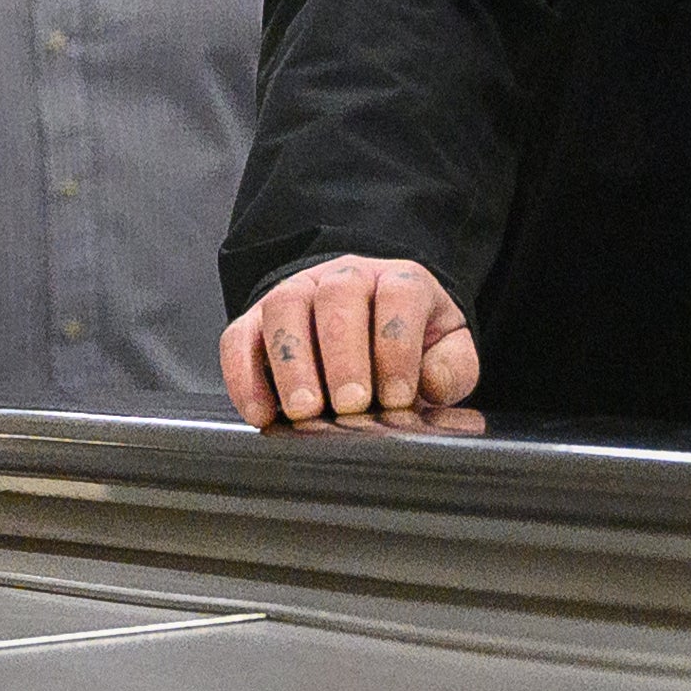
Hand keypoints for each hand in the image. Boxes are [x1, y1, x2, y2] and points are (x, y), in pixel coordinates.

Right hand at [220, 256, 477, 425]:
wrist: (368, 325)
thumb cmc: (411, 345)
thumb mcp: (447, 351)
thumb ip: (451, 366)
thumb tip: (431, 383)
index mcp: (399, 280)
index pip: (399, 296)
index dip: (397, 346)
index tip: (397, 397)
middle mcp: (345, 277)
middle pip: (339, 298)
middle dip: (343, 355)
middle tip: (349, 405)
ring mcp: (297, 292)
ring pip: (285, 307)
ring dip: (292, 361)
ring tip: (304, 411)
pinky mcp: (256, 318)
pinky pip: (239, 336)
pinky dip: (243, 374)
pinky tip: (259, 413)